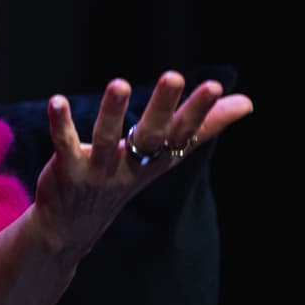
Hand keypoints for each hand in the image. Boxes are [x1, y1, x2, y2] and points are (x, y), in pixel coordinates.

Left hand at [30, 71, 253, 259]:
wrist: (72, 228)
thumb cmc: (124, 178)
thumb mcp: (162, 156)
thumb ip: (201, 128)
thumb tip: (247, 102)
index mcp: (157, 159)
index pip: (182, 134)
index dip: (199, 113)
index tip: (215, 86)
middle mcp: (132, 165)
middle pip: (151, 135)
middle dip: (163, 106)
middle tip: (174, 75)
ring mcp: (100, 171)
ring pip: (107, 138)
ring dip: (114, 111)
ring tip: (119, 83)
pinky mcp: (68, 171)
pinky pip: (65, 145)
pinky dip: (62, 124)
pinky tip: (57, 101)